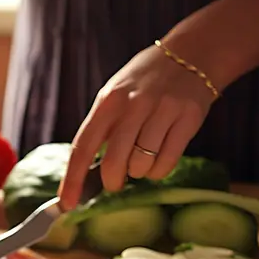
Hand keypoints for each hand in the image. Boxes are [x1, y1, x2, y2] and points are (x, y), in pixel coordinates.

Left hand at [60, 43, 217, 208]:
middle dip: (112, 182)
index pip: (84, 146)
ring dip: (139, 172)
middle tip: (115, 182)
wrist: (192, 54)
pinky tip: (159, 158)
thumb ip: (103, 126)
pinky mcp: (188, 119)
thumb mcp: (116, 94)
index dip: (72, 179)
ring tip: (144, 156)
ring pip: (142, 166)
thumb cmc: (146, 81)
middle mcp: (134, 105)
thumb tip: (86, 171)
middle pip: (114, 163)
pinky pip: (166, 163)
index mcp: (109, 100)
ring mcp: (163, 111)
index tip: (66, 204)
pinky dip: (159, 170)